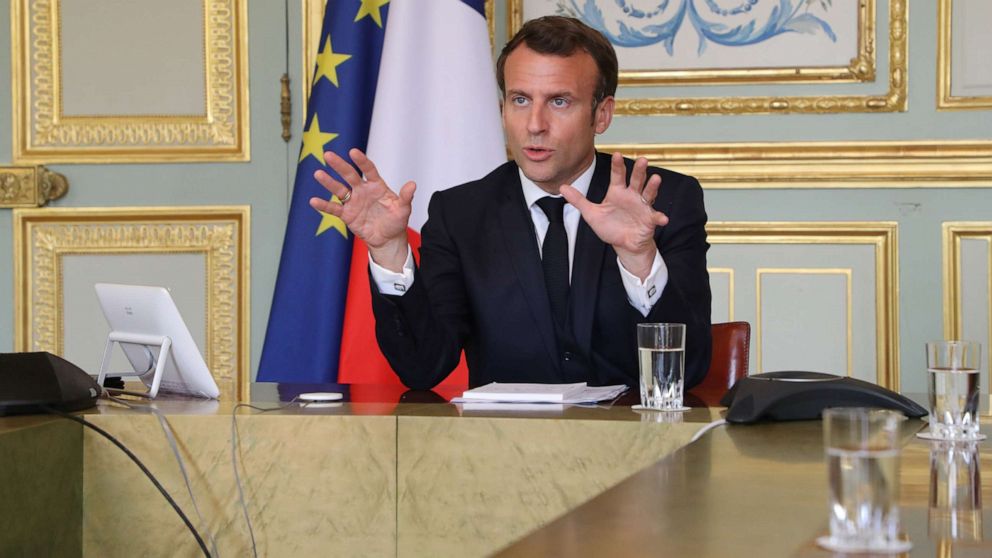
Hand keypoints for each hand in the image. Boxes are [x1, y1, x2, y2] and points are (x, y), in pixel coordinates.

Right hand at [309, 148, 413, 270]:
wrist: (387, 239)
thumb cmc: (396, 221)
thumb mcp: (403, 210)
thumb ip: (406, 197)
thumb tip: (413, 184)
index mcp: (377, 186)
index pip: (368, 170)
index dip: (362, 161)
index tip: (353, 152)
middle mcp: (363, 190)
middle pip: (349, 175)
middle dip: (339, 165)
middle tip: (328, 155)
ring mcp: (353, 201)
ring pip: (339, 189)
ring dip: (328, 182)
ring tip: (318, 174)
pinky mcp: (347, 214)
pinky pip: (334, 208)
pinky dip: (324, 205)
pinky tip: (313, 201)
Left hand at [559, 152, 667, 279]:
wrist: (624, 244)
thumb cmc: (610, 227)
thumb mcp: (592, 214)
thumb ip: (579, 200)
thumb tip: (562, 187)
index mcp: (617, 192)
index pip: (617, 175)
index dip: (617, 165)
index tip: (617, 154)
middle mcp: (632, 195)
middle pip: (636, 179)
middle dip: (639, 170)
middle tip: (642, 160)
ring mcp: (642, 206)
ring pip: (648, 193)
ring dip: (652, 186)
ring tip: (656, 179)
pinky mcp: (649, 219)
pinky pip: (655, 217)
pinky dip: (659, 217)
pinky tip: (663, 218)